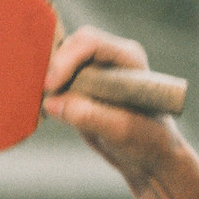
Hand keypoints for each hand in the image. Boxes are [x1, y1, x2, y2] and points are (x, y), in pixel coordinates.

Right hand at [43, 26, 187, 182]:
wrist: (149, 155)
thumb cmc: (146, 141)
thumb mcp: (122, 131)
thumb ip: (90, 116)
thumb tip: (52, 103)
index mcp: (128, 58)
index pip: (89, 43)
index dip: (66, 60)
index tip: (52, 87)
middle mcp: (111, 57)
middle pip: (70, 47)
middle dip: (55, 69)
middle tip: (49, 97)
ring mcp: (95, 69)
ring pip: (59, 62)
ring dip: (51, 81)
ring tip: (58, 108)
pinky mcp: (81, 84)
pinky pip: (56, 79)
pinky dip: (49, 92)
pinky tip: (55, 110)